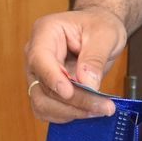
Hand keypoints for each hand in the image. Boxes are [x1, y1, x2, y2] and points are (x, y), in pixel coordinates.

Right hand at [23, 7, 125, 122]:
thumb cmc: (99, 25)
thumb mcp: (106, 34)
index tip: (69, 92)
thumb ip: (95, 58)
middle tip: (104, 107)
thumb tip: (88, 83)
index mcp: (45, 32)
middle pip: (43, 86)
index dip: (52, 78)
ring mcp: (38, 75)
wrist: (99, 30)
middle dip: (74, 101)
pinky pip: (48, 111)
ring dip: (71, 112)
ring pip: (43, 103)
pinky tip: (89, 111)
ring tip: (100, 110)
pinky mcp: (45, 90)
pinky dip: (68, 115)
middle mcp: (36, 55)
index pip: (40, 59)